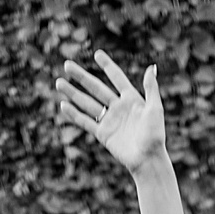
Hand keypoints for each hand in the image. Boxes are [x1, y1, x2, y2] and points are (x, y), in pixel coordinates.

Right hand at [55, 50, 165, 174]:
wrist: (148, 159)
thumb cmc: (155, 135)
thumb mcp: (155, 109)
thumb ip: (151, 88)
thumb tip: (152, 67)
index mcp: (131, 99)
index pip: (117, 78)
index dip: (107, 66)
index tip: (97, 54)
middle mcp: (118, 107)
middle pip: (96, 88)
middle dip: (81, 76)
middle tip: (66, 65)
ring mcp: (109, 120)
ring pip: (87, 103)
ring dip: (73, 93)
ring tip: (59, 82)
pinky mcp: (103, 134)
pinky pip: (86, 122)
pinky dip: (74, 114)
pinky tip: (63, 105)